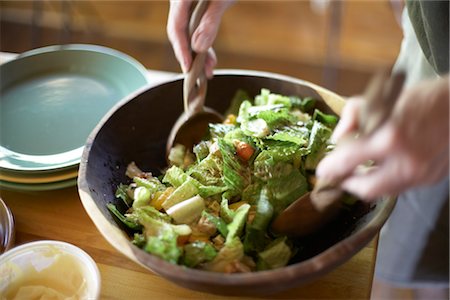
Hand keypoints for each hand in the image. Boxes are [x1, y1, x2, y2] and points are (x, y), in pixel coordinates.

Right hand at [167, 0, 233, 77]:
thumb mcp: (222, 0)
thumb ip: (210, 23)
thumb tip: (198, 47)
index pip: (176, 28)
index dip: (181, 50)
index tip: (188, 68)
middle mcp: (180, 3)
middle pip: (180, 35)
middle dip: (190, 57)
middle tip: (197, 78)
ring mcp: (188, 8)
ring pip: (189, 36)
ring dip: (198, 54)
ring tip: (208, 72)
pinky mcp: (197, 12)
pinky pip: (196, 31)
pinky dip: (204, 45)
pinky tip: (209, 60)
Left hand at [316, 75, 448, 199]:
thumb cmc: (424, 99)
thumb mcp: (382, 99)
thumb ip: (354, 117)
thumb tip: (337, 139)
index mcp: (390, 138)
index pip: (348, 162)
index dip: (330, 168)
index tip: (322, 171)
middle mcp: (406, 162)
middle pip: (365, 189)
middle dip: (349, 184)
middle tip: (341, 176)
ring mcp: (421, 174)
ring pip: (384, 191)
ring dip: (369, 183)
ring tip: (361, 171)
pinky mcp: (432, 178)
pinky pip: (402, 186)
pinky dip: (389, 179)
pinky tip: (387, 167)